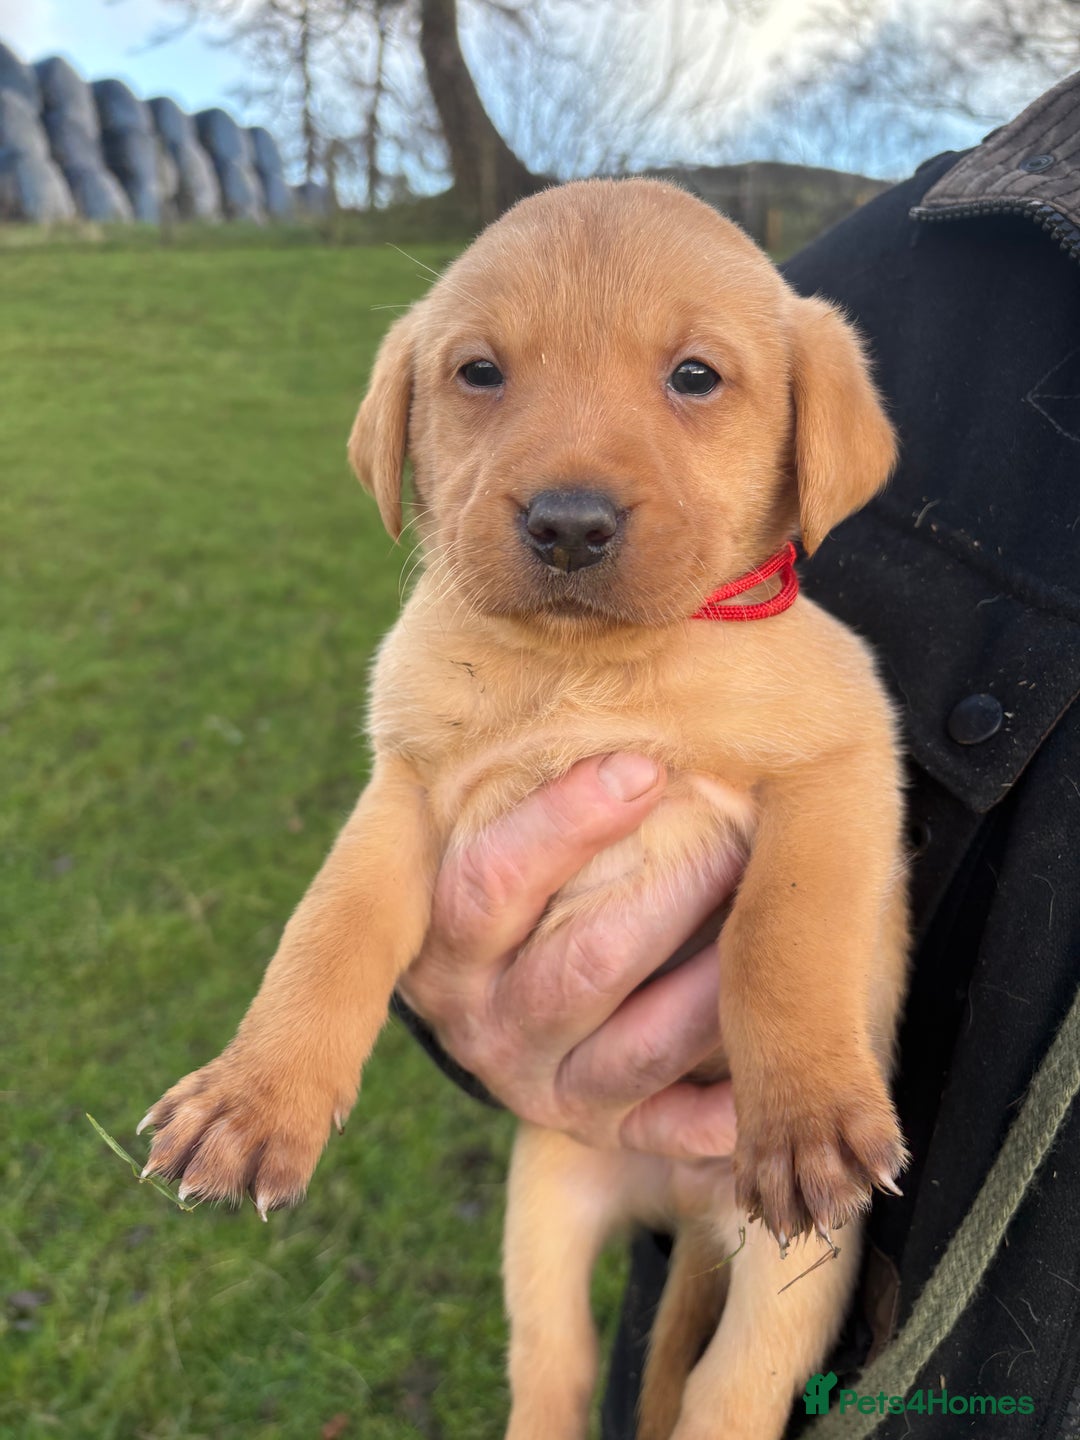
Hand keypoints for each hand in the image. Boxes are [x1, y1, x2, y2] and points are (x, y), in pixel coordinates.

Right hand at [398, 754, 741, 1157]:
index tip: (647, 767)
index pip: (486, 883)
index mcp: (442, 938)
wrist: (523, 987)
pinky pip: (676, 1128)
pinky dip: (731, 1103)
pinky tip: (775, 1058)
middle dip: (676, 895)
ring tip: (780, 920)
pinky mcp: (600, 1132)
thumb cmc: (537, 870)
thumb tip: (620, 684)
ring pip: (643, 1043)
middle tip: (745, 828)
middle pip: (581, 963)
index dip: (563, 826)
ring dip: (720, 981)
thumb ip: (527, 775)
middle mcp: (477, 1020)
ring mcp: (540, 1084)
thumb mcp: (499, 825)